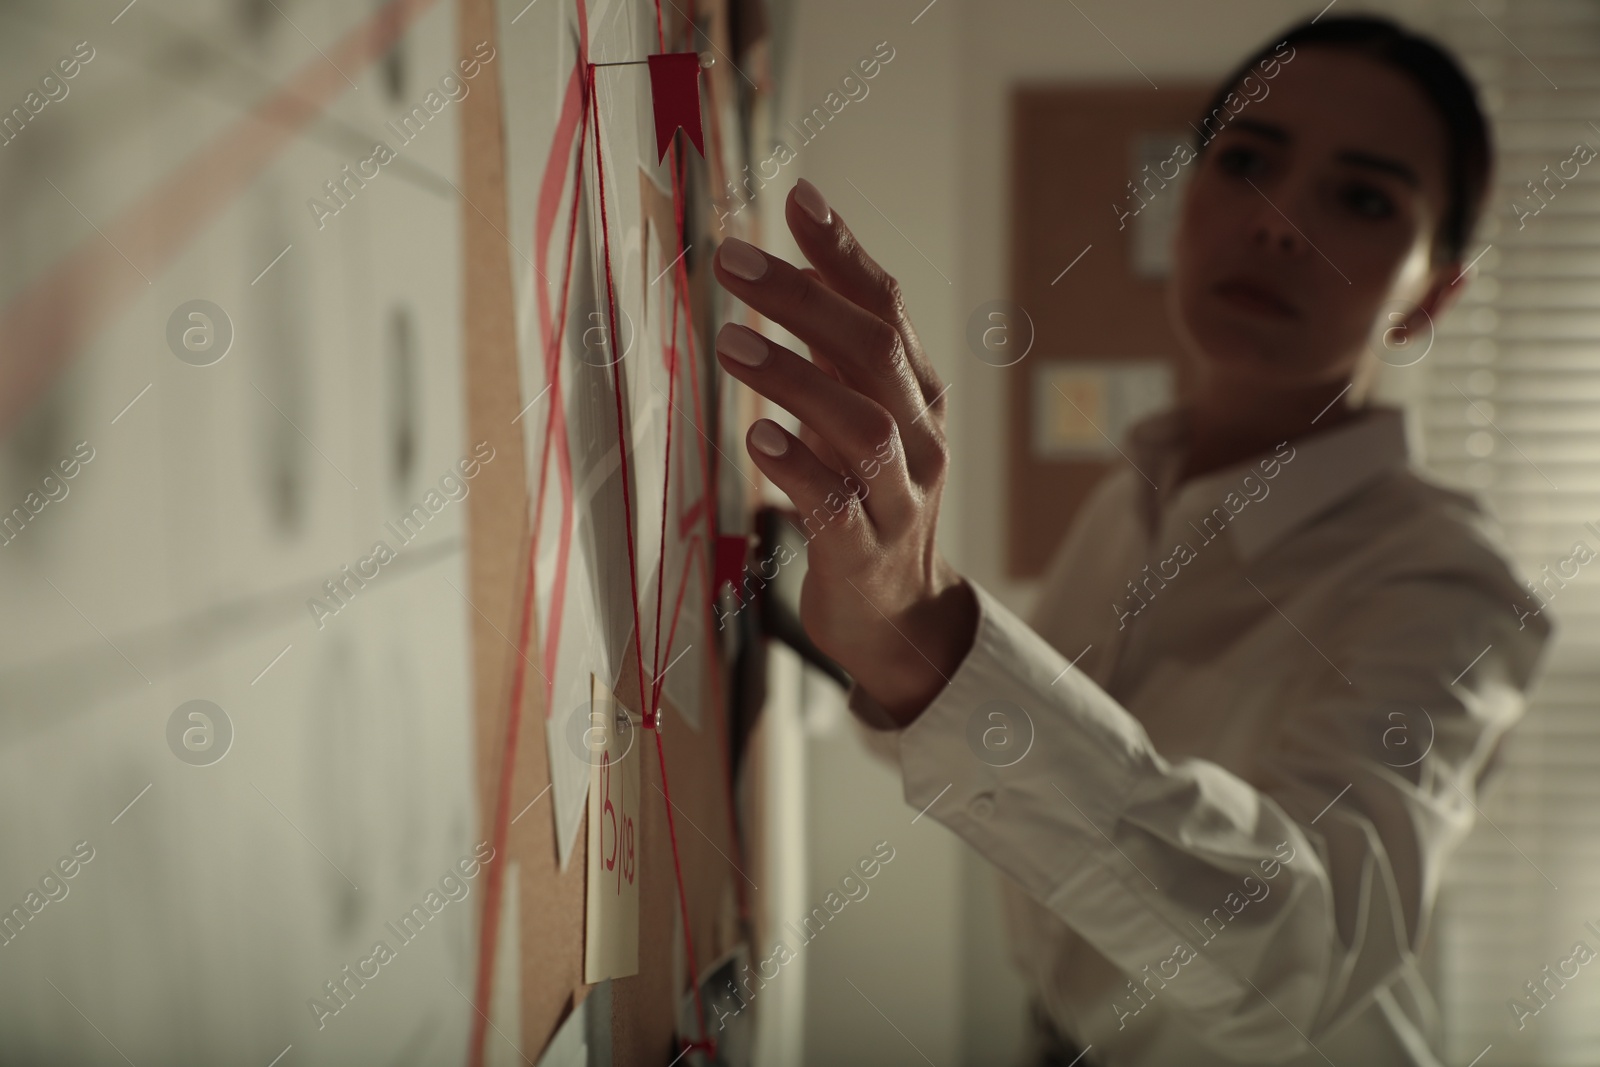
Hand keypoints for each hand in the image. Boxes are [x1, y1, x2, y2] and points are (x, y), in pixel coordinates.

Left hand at [711, 178, 977, 727]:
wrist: (900, 620)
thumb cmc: (868, 504)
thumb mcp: (858, 421)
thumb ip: (832, 354)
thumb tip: (790, 266)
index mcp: (918, 397)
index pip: (889, 309)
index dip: (844, 252)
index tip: (796, 199)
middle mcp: (921, 440)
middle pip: (875, 353)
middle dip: (805, 300)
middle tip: (733, 261)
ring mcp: (900, 500)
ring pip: (863, 427)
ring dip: (796, 378)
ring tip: (730, 343)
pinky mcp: (867, 555)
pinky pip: (839, 507)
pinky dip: (800, 469)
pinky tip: (757, 438)